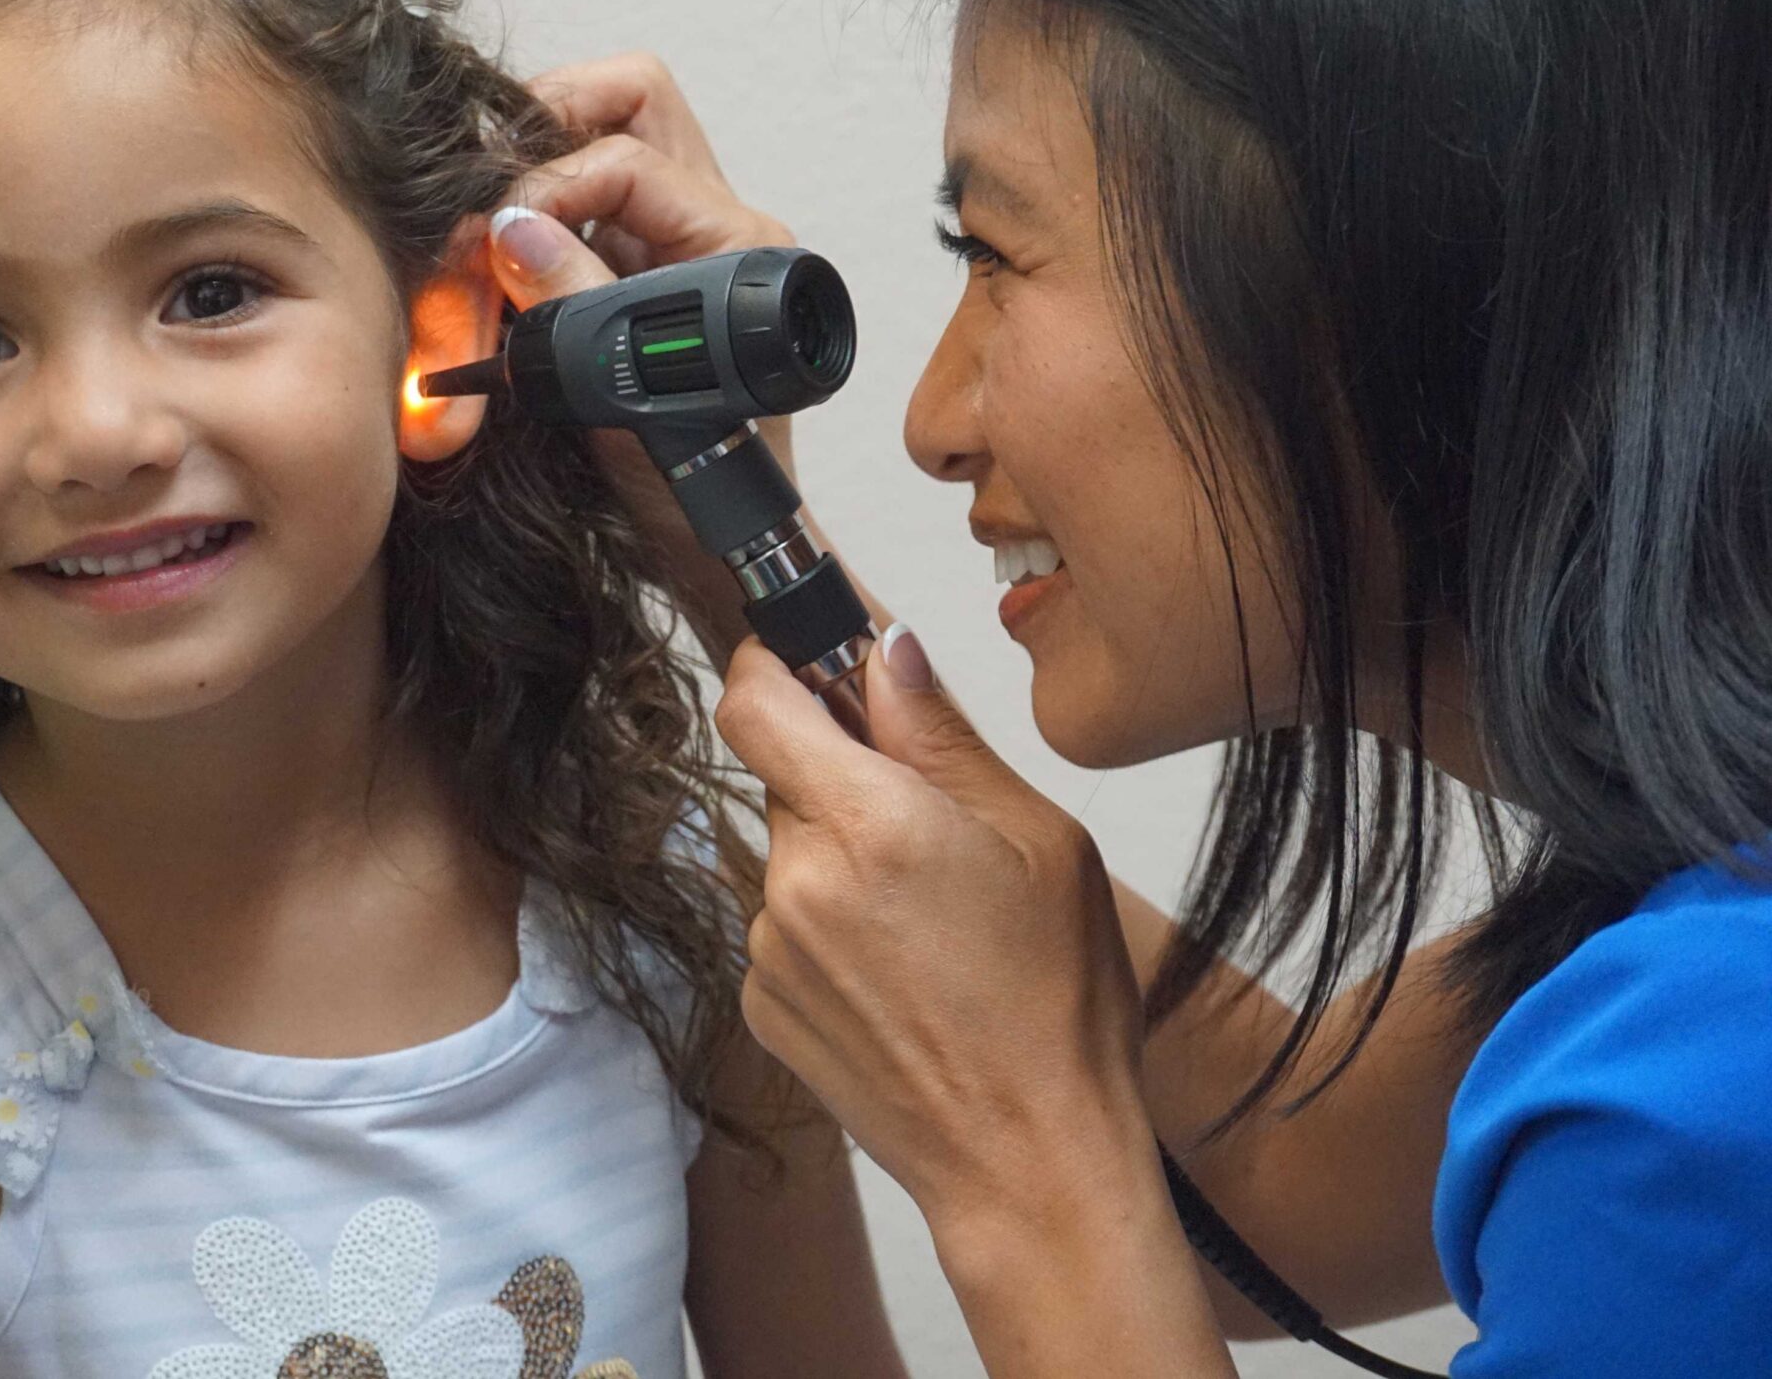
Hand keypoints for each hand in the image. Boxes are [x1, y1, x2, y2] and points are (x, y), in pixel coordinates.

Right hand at [485, 54, 805, 642]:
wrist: (714, 553)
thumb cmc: (701, 493)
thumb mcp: (630, 402)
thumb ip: (573, 307)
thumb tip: (508, 227)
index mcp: (734, 243)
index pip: (626, 151)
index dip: (544, 186)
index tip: (487, 245)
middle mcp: (708, 228)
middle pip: (626, 103)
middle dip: (539, 127)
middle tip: (476, 188)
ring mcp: (669, 247)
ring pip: (592, 149)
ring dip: (521, 188)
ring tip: (467, 255)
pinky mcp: (629, 276)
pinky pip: (570, 214)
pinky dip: (517, 237)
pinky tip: (479, 286)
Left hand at [719, 628, 1229, 1372]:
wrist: (1026, 1160)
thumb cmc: (1057, 1005)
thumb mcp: (1039, 842)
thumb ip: (941, 737)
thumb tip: (885, 650)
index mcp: (869, 824)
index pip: (753, 699)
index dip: (772, 667)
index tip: (808, 667)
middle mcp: (796, 880)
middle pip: (780, 778)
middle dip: (838, 780)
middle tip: (924, 827)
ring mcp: (768, 948)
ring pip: (787, 855)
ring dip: (837, 862)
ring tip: (927, 924)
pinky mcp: (760, 1003)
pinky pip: (782, 927)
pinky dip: (828, 930)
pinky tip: (901, 974)